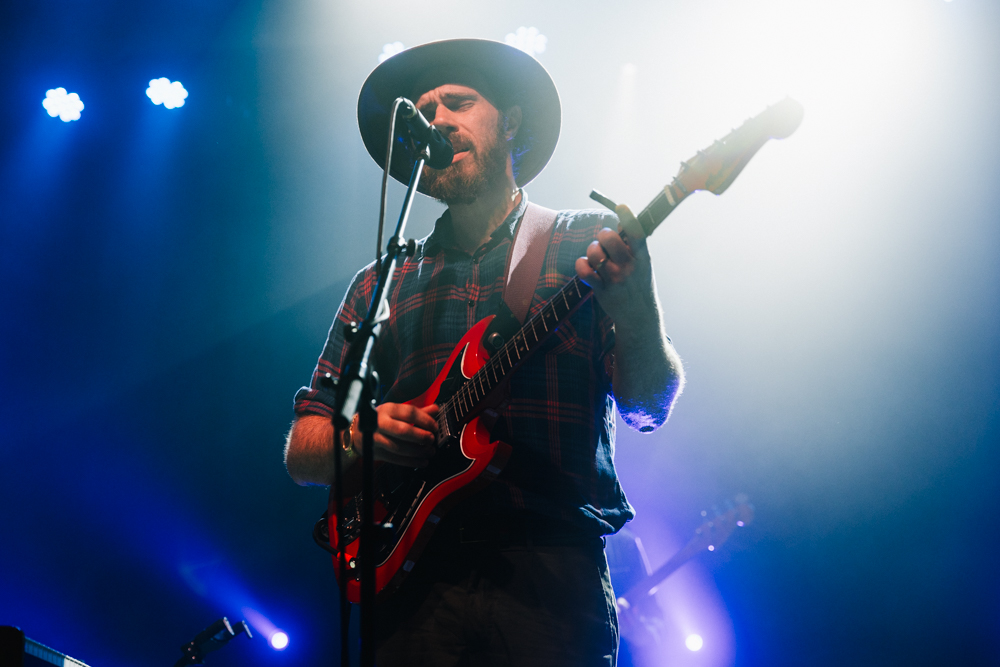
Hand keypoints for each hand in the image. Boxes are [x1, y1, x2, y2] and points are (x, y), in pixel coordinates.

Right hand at [348, 402, 438, 467]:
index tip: (434, 427)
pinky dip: (410, 462)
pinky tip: (422, 461)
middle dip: (421, 436)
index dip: (425, 420)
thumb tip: (435, 409)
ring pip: (399, 447)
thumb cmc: (381, 419)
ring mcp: (376, 438)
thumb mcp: (396, 411)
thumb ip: (417, 411)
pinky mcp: (375, 452)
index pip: (409, 412)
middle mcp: (380, 423)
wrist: (356, 431)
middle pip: (403, 431)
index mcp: (388, 409)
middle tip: (431, 439)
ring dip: (418, 451)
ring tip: (430, 451)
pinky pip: (395, 459)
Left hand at [574, 204, 656, 325]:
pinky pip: (584, 270)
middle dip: (603, 235)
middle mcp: (630, 267)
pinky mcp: (602, 290)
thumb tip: (621, 222)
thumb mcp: (643, 264)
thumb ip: (633, 246)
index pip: (637, 233)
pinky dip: (581, 264)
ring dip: (592, 249)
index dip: (628, 217)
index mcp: (643, 258)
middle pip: (609, 239)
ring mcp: (615, 279)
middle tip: (604, 241)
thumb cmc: (639, 284)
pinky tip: (586, 266)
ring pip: (594, 252)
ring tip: (596, 256)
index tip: (621, 206)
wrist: (639, 315)